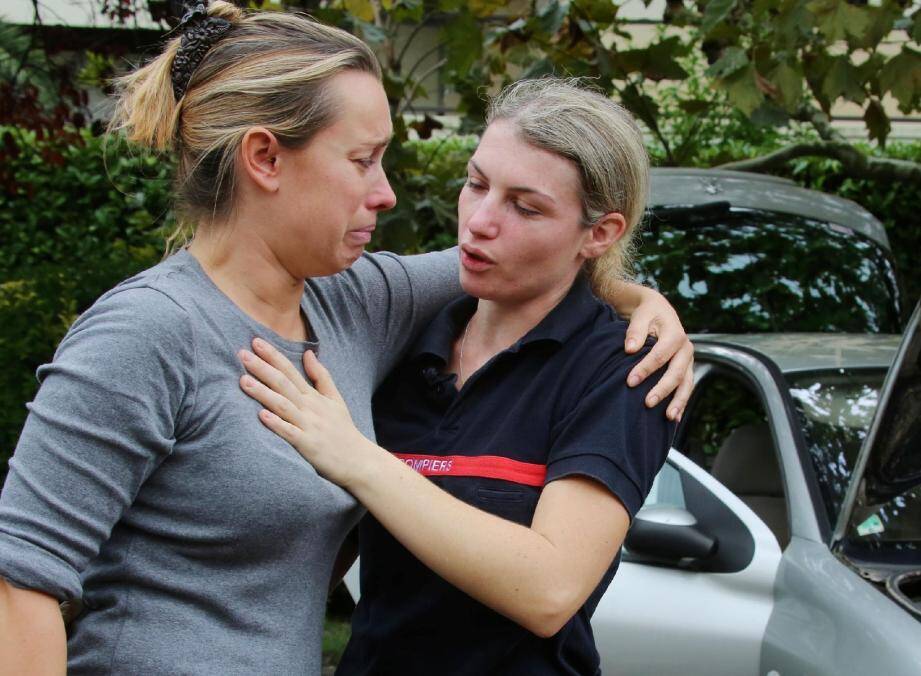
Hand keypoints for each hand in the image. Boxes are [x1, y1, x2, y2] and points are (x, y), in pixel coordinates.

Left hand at [238, 338, 378, 488]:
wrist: (358, 460)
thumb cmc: (343, 430)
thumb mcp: (335, 399)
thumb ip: (321, 376)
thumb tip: (308, 353)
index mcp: (314, 396)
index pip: (290, 371)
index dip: (273, 356)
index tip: (255, 341)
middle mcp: (310, 408)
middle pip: (283, 384)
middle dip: (262, 368)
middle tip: (242, 354)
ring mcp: (309, 426)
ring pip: (283, 405)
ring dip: (263, 393)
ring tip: (243, 381)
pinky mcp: (308, 445)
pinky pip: (290, 433)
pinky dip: (276, 424)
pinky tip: (261, 416)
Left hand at [623, 288, 693, 420]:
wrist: (659, 311)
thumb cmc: (647, 314)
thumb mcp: (641, 316)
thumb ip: (635, 331)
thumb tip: (630, 348)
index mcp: (675, 334)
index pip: (660, 355)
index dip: (645, 369)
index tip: (629, 381)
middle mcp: (686, 349)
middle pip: (677, 372)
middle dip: (662, 389)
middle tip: (647, 403)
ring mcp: (688, 361)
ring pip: (686, 384)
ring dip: (678, 401)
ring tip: (669, 417)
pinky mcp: (686, 369)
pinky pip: (686, 388)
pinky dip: (681, 403)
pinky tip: (675, 418)